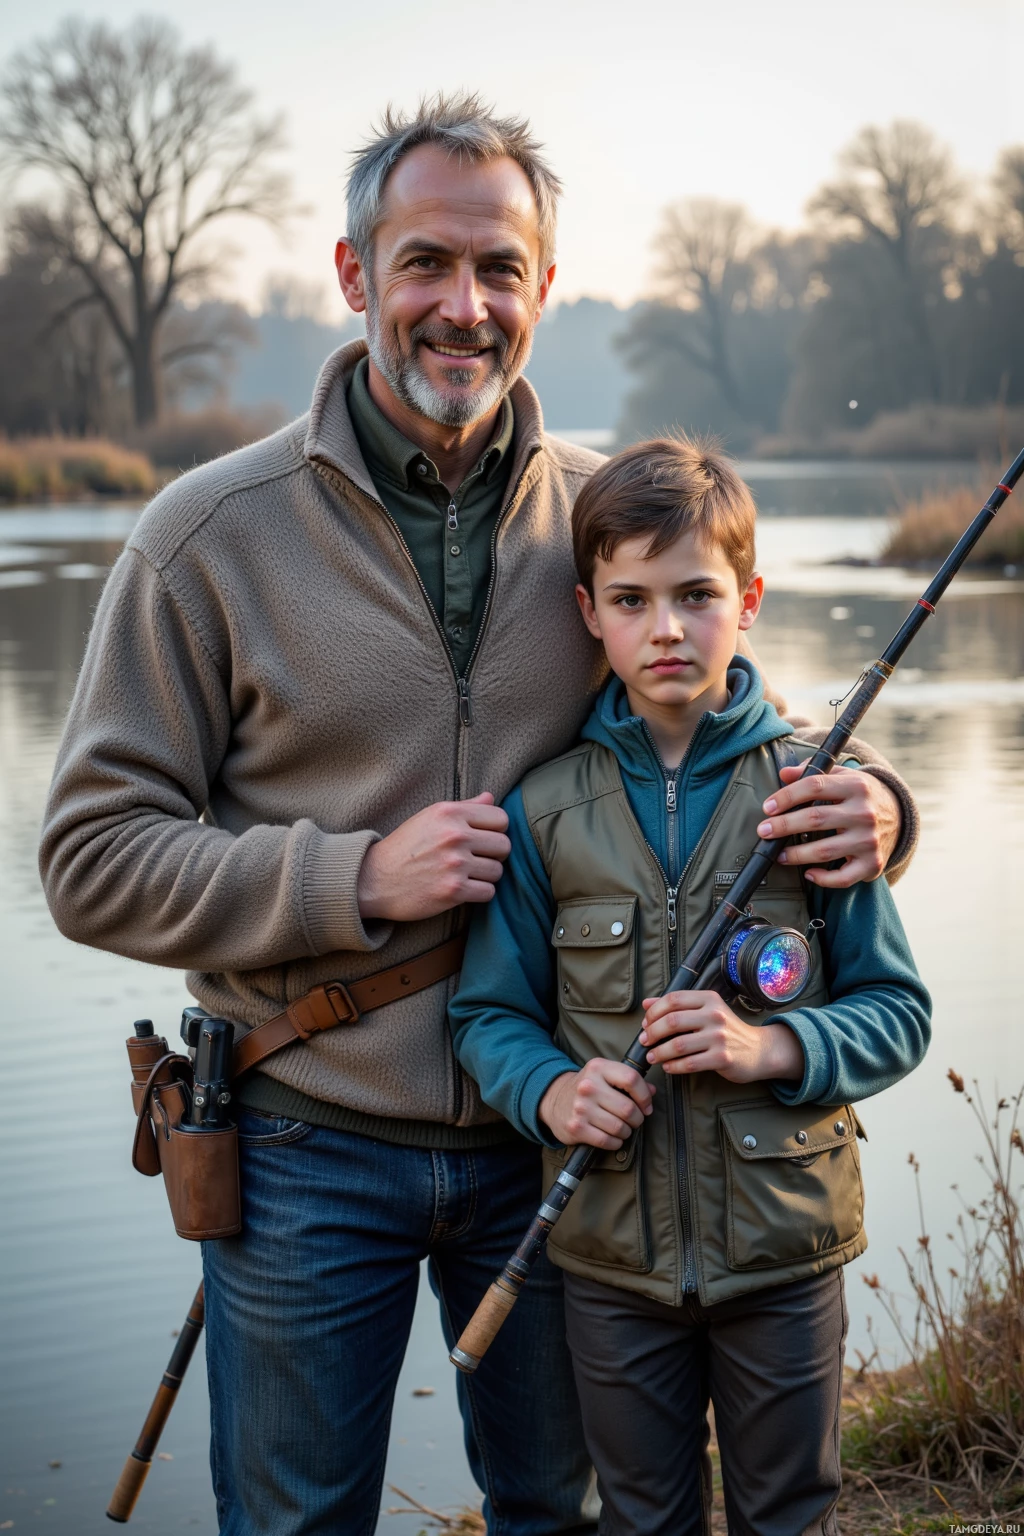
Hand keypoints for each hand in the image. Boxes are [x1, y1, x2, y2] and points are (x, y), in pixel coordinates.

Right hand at [357, 793, 510, 921]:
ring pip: (498, 871)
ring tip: (467, 874)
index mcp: (450, 813)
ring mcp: (454, 864)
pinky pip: (488, 892)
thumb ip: (464, 807)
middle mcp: (454, 835)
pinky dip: (479, 893)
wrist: (374, 880)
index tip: (482, 839)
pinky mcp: (453, 891)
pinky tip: (463, 889)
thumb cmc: (405, 847)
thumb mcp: (430, 817)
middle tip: (476, 859)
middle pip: (504, 845)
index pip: (501, 819)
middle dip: (494, 855)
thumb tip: (491, 798)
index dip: (495, 830)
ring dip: (486, 876)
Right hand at [539, 1060, 654, 1149]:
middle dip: (637, 1119)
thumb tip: (652, 1091)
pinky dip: (616, 1142)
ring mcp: (581, 1108)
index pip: (632, 1079)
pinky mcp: (576, 1127)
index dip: (645, 1096)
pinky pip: (607, 1141)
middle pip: (628, 1108)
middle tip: (634, 1120)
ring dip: (627, 1132)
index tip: (646, 1106)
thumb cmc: (587, 1087)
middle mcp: (588, 1086)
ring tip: (623, 1128)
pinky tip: (613, 1138)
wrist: (553, 1099)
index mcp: (598, 1068)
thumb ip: (628, 1080)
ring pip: (620, 1127)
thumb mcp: (604, 1075)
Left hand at [639, 992, 803, 1081]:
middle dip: (652, 1032)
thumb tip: (646, 1003)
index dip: (654, 1011)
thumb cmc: (727, 1030)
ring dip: (659, 1052)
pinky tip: (668, 1067)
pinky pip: (690, 1063)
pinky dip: (674, 1066)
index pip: (673, 999)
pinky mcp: (723, 1058)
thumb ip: (678, 1006)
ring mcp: (720, 1037)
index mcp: (709, 999)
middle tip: (644, 1041)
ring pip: (678, 1044)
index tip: (645, 1023)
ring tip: (651, 1057)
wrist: (758, 1050)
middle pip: (672, 1021)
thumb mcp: (706, 1010)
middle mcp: (715, 1015)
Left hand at [756, 764, 899, 886]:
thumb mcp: (842, 777)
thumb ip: (812, 773)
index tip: (767, 807)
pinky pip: (842, 878)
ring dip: (795, 855)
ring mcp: (869, 840)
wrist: (898, 815)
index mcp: (856, 786)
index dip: (787, 797)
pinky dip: (822, 879)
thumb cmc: (860, 795)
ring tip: (778, 854)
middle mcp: (864, 813)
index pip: (814, 786)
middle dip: (783, 826)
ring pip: (824, 851)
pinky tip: (808, 873)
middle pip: (815, 819)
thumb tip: (783, 774)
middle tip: (763, 831)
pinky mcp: (873, 864)